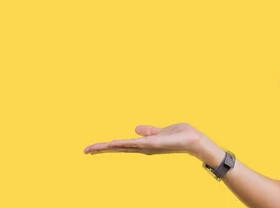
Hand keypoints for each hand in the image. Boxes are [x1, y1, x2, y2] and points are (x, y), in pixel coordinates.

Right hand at [84, 123, 203, 156]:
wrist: (195, 140)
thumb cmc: (180, 136)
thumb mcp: (161, 131)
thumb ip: (149, 131)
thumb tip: (135, 129)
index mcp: (143, 144)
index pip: (121, 146)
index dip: (106, 147)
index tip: (91, 148)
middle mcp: (143, 148)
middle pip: (118, 148)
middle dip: (101, 149)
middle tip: (85, 150)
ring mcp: (148, 147)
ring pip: (124, 147)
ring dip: (109, 147)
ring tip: (93, 148)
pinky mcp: (154, 144)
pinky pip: (137, 144)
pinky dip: (124, 144)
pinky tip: (114, 143)